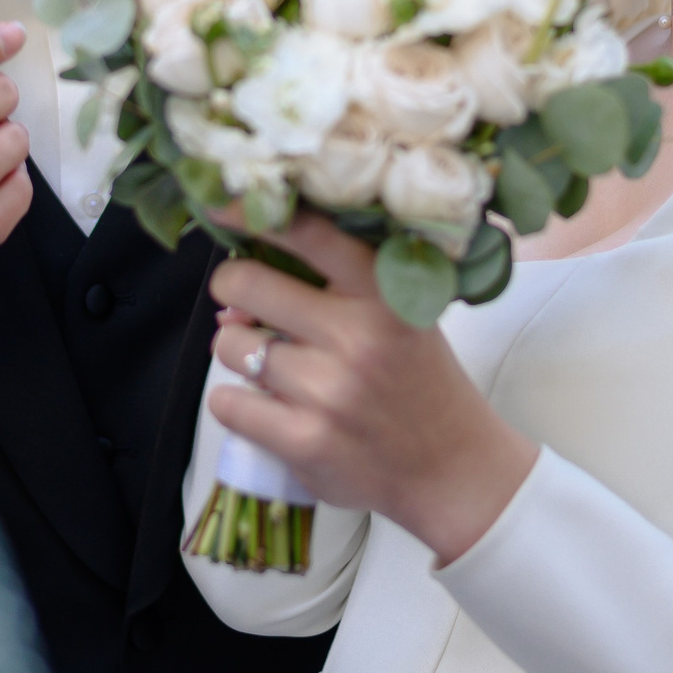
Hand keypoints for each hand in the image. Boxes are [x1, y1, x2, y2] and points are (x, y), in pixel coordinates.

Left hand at [207, 212, 536, 564]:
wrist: (451, 468)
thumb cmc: (416, 380)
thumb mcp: (397, 315)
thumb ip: (329, 291)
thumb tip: (235, 294)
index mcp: (384, 293)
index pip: (309, 234)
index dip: (254, 213)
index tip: (221, 205)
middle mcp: (356, 337)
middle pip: (246, 285)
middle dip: (231, 289)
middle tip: (243, 304)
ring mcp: (328, 392)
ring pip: (230, 345)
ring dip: (236, 350)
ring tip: (268, 364)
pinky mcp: (305, 442)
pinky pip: (228, 403)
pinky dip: (235, 402)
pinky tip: (265, 405)